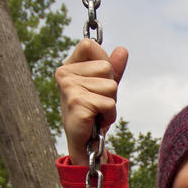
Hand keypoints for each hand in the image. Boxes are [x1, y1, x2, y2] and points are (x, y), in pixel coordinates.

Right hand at [56, 38, 128, 163]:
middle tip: (97, 102)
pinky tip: (96, 121)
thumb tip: (122, 50)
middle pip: (106, 66)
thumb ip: (114, 68)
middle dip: (110, 87)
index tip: (97, 80)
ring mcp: (69, 88)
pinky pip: (109, 103)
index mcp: (69, 66)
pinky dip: (109, 115)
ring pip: (111, 86)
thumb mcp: (105, 87)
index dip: (103, 61)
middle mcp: (64, 74)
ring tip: (96, 112)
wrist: (84, 143)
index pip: (90, 44)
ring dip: (110, 103)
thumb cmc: (92, 113)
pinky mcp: (77, 104)